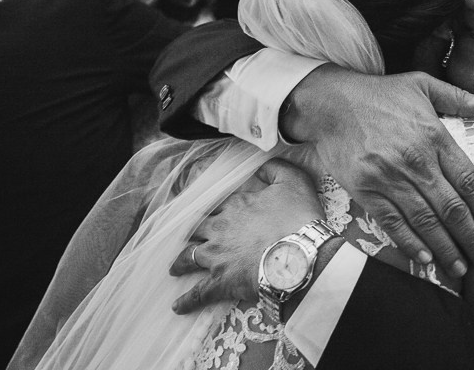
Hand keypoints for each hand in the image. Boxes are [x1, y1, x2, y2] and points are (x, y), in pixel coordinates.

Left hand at [169, 159, 323, 313]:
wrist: (299, 254)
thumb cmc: (298, 218)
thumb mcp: (294, 181)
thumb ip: (275, 169)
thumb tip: (260, 166)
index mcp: (235, 205)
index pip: (215, 204)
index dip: (210, 208)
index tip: (205, 211)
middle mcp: (219, 229)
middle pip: (195, 230)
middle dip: (188, 234)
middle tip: (183, 238)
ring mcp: (216, 256)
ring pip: (188, 258)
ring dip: (179, 263)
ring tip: (173, 269)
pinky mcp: (220, 281)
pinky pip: (198, 293)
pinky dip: (186, 301)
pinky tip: (177, 307)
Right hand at [282, 64, 473, 277]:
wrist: (331, 102)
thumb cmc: (379, 94)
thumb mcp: (422, 84)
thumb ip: (459, 97)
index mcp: (434, 137)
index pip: (470, 183)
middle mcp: (415, 161)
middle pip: (452, 208)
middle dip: (473, 239)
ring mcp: (389, 177)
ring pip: (425, 220)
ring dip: (445, 248)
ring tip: (461, 269)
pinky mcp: (365, 188)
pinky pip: (391, 221)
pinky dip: (409, 242)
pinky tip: (424, 259)